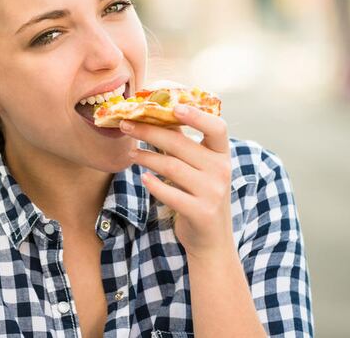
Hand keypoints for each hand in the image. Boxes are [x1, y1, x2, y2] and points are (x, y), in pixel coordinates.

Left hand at [120, 105, 232, 258]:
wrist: (211, 242)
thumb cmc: (200, 197)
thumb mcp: (200, 169)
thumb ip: (184, 144)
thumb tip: (158, 115)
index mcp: (222, 155)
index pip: (217, 128)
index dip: (197, 115)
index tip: (175, 106)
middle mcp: (221, 171)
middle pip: (181, 144)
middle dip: (149, 132)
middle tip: (126, 125)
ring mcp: (213, 193)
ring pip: (171, 167)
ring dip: (146, 157)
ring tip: (131, 153)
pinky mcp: (201, 212)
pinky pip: (170, 193)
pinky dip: (153, 184)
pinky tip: (143, 178)